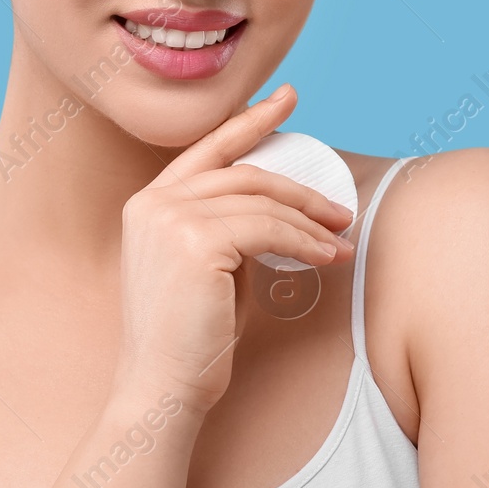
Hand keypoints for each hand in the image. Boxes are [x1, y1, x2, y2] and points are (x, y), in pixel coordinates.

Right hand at [114, 84, 357, 414]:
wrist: (162, 388)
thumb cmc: (189, 340)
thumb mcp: (206, 269)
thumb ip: (228, 230)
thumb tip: (282, 210)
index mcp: (148, 204)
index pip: (207, 150)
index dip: (250, 120)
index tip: (285, 99)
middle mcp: (153, 203)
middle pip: (243, 172)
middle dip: (299, 186)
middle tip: (340, 206)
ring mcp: (169, 218)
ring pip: (261, 201)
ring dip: (310, 221)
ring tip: (340, 241)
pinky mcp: (195, 241)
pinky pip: (268, 229)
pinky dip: (306, 241)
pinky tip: (327, 257)